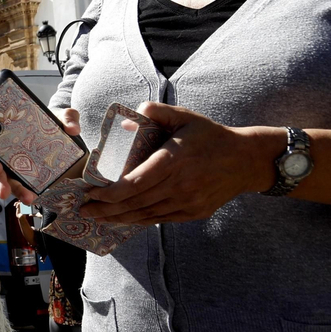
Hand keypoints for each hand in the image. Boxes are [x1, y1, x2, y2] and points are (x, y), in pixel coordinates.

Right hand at [0, 107, 79, 204]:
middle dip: (0, 183)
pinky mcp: (26, 175)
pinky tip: (32, 197)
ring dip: (15, 191)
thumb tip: (73, 129)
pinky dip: (25, 192)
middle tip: (5, 192)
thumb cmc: (49, 120)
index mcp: (4, 137)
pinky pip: (21, 185)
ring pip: (8, 182)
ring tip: (27, 198)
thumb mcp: (58, 115)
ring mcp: (15, 166)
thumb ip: (66, 117)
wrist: (58, 128)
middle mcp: (5, 153)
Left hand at [80, 102, 279, 224]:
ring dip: (118, 218)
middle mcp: (181, 185)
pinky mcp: (194, 213)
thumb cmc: (211, 136)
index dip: (110, 192)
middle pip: (135, 203)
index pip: (136, 183)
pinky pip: (160, 219)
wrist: (247, 161)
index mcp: (175, 160)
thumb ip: (157, 111)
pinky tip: (123, 219)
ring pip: (146, 215)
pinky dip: (139, 220)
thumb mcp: (186, 116)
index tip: (90, 192)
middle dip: (106, 209)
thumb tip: (129, 116)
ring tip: (97, 217)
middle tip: (83, 209)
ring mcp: (188, 202)